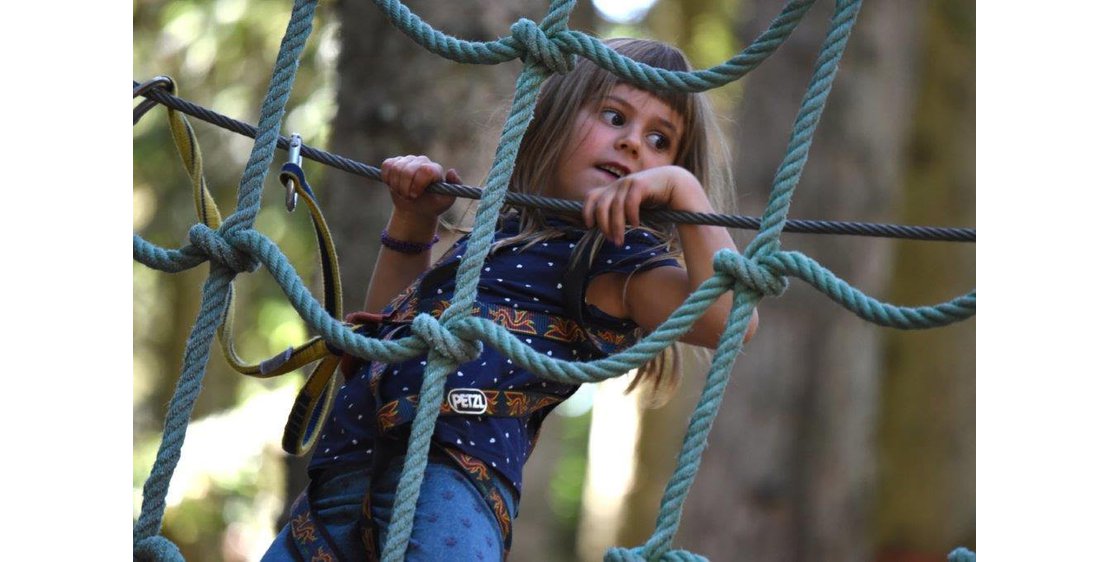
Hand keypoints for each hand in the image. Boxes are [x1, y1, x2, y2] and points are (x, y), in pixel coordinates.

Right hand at [380, 155, 458, 221]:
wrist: (416, 209)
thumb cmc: (433, 205)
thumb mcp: (446, 201)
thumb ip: (454, 187)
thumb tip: (451, 171)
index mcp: (435, 170)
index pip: (425, 170)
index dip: (417, 183)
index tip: (415, 195)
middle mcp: (422, 161)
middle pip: (407, 169)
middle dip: (404, 187)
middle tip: (408, 197)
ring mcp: (408, 160)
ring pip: (396, 168)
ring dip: (396, 185)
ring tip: (402, 193)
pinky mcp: (395, 162)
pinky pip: (387, 165)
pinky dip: (387, 178)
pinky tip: (393, 185)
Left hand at [581, 165, 701, 244]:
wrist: (677, 185)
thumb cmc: (655, 199)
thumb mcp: (633, 206)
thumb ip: (620, 212)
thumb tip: (606, 229)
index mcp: (614, 188)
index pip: (591, 196)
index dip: (587, 211)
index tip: (589, 227)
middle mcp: (619, 184)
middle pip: (601, 205)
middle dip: (603, 225)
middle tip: (611, 240)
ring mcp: (629, 182)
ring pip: (615, 206)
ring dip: (616, 226)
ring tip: (620, 241)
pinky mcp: (641, 183)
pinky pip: (630, 202)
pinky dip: (631, 215)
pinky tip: (636, 225)